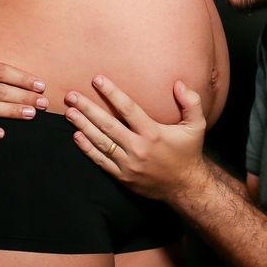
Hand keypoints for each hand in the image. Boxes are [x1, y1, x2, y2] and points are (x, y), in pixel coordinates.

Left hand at [65, 76, 207, 202]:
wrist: (185, 186)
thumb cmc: (188, 152)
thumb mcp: (197, 126)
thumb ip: (191, 102)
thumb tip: (179, 84)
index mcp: (154, 133)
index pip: (128, 108)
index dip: (111, 92)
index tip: (98, 80)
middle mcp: (139, 148)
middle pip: (108, 124)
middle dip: (88, 108)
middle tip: (72, 95)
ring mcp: (129, 164)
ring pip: (101, 142)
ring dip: (83, 126)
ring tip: (69, 112)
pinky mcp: (123, 177)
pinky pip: (101, 161)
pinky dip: (88, 149)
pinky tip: (76, 136)